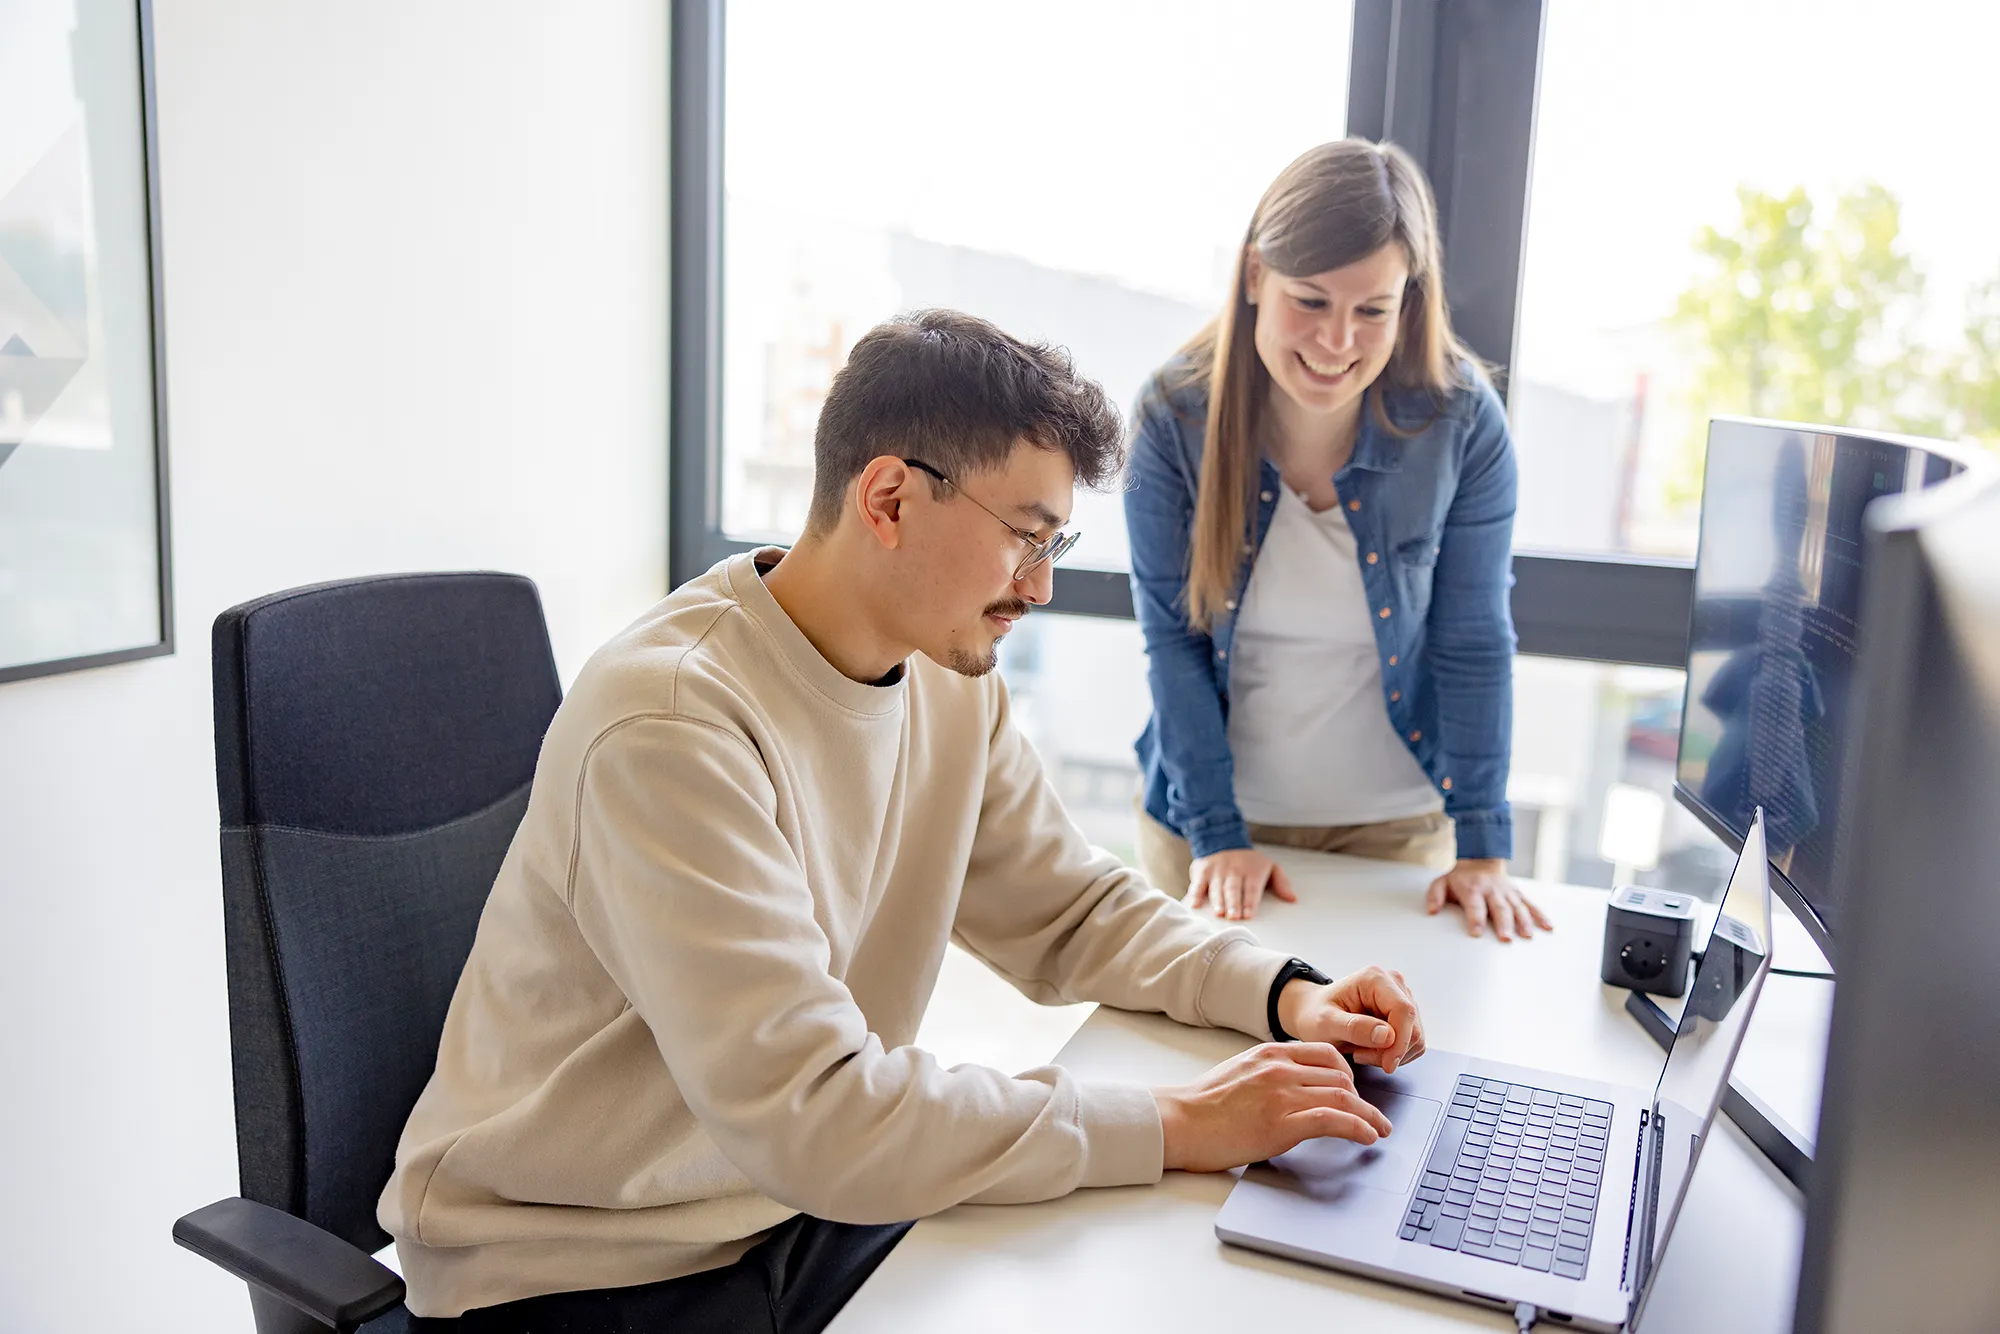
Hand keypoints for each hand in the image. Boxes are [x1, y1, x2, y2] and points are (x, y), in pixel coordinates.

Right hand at [1154, 1042, 1393, 1172]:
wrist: (1179, 1121)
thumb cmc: (1202, 1105)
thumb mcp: (1239, 1073)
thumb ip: (1268, 1074)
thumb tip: (1291, 1089)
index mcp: (1270, 1054)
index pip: (1326, 1054)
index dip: (1349, 1074)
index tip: (1356, 1091)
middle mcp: (1280, 1068)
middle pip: (1341, 1077)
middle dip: (1363, 1098)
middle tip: (1374, 1116)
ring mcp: (1282, 1094)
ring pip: (1344, 1097)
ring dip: (1369, 1116)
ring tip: (1379, 1129)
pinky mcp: (1282, 1123)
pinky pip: (1334, 1120)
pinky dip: (1358, 1128)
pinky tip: (1368, 1137)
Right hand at [1186, 847, 1294, 920]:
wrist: (1223, 839)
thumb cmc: (1249, 861)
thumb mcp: (1270, 866)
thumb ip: (1282, 882)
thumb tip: (1293, 899)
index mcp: (1252, 872)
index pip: (1251, 889)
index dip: (1250, 902)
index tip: (1249, 915)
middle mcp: (1234, 871)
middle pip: (1233, 889)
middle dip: (1233, 903)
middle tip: (1234, 917)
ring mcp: (1216, 871)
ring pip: (1217, 887)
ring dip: (1217, 901)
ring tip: (1218, 913)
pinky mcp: (1202, 871)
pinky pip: (1197, 884)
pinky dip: (1195, 894)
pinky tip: (1194, 905)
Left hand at [1277, 965, 1426, 1072]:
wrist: (1312, 1014)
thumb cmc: (1315, 1016)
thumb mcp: (1326, 1023)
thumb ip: (1354, 1028)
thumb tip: (1387, 1035)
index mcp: (1375, 978)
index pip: (1403, 1011)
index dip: (1400, 1042)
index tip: (1387, 1065)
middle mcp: (1394, 983)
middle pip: (1413, 1027)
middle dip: (1391, 1051)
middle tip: (1360, 1056)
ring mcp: (1402, 998)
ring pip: (1416, 1038)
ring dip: (1391, 1054)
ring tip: (1361, 1051)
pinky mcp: (1404, 1015)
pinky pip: (1413, 1043)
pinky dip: (1394, 1054)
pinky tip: (1370, 1050)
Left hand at [1425, 859, 1552, 941]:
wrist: (1480, 860)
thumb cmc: (1460, 878)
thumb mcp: (1441, 883)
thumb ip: (1435, 896)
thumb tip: (1431, 911)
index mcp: (1473, 889)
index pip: (1474, 906)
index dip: (1475, 919)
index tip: (1476, 933)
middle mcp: (1492, 890)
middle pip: (1499, 908)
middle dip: (1503, 923)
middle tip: (1506, 939)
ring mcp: (1507, 892)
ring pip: (1517, 907)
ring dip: (1523, 922)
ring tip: (1526, 936)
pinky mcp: (1518, 894)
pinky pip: (1531, 904)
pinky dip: (1540, 915)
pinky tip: (1548, 927)